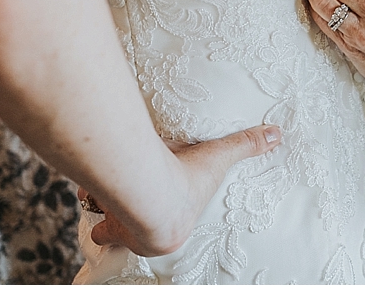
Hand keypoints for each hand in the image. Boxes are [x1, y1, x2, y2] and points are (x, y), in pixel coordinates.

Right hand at [81, 125, 280, 255]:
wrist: (152, 195)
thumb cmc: (187, 180)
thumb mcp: (220, 157)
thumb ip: (247, 144)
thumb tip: (277, 134)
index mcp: (172, 225)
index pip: (163, 229)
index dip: (160, 219)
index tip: (161, 206)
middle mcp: (143, 231)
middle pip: (130, 230)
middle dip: (127, 218)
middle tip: (132, 201)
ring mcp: (120, 223)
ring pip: (105, 224)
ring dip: (106, 208)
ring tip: (105, 192)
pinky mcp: (102, 213)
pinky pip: (89, 208)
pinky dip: (88, 196)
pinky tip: (87, 182)